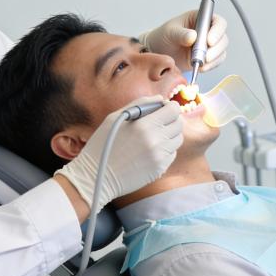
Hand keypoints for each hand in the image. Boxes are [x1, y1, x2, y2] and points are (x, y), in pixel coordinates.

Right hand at [56, 98, 182, 211]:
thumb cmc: (102, 144)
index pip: (174, 110)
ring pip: (177, 139)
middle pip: (179, 124)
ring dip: (169, 135)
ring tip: (153, 136)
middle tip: (159, 122)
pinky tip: (150, 150)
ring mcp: (159, 157)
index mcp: (144, 126)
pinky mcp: (160, 169)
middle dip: (172, 119)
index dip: (169, 107)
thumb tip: (160, 99)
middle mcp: (156, 141)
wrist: (96, 177)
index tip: (162, 109)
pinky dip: (165, 149)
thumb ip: (140, 104)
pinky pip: (172, 154)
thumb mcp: (115, 117)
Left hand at [140, 10, 228, 73]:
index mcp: (201, 18)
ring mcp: (209, 45)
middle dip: (216, 49)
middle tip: (204, 57)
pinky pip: (216, 62)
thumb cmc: (164, 36)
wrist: (159, 52)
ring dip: (213, 59)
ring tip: (199, 63)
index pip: (218, 22)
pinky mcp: (208, 57)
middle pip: (223, 38)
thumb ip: (181, 34)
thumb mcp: (170, 32)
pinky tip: (200, 67)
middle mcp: (208, 30)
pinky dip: (210, 66)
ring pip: (221, 51)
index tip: (209, 41)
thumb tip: (193, 36)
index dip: (217, 31)